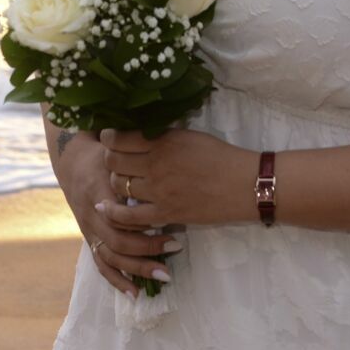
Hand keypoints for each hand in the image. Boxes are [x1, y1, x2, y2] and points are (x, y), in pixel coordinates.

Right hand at [51, 128, 178, 296]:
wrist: (72, 162)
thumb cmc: (103, 155)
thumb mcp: (116, 153)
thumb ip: (135, 164)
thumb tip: (169, 166)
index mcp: (99, 190)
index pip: (121, 216)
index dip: (146, 224)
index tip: (173, 225)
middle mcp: (92, 214)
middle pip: (118, 240)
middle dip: (148, 249)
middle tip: (176, 247)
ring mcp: (89, 229)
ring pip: (110, 256)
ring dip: (137, 268)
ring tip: (164, 275)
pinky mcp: (89, 238)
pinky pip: (101, 264)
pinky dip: (117, 280)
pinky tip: (134, 293)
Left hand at [100, 127, 257, 230]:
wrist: (244, 185)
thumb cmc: (221, 156)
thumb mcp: (190, 136)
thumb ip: (163, 136)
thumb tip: (140, 133)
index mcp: (163, 141)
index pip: (119, 138)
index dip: (108, 138)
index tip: (107, 138)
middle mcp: (156, 164)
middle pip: (114, 161)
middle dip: (109, 159)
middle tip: (115, 160)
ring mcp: (159, 190)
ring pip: (119, 185)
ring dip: (116, 182)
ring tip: (121, 180)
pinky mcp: (165, 213)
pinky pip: (129, 216)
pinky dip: (114, 212)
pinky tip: (105, 208)